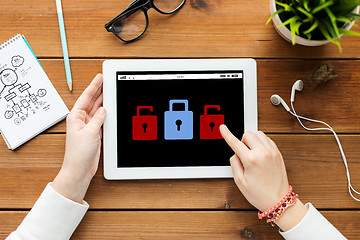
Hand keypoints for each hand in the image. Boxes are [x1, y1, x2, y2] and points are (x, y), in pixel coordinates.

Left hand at [52, 74, 105, 202]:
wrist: (80, 168)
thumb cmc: (79, 153)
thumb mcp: (90, 132)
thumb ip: (98, 118)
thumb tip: (103, 109)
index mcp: (76, 117)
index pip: (86, 97)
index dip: (94, 86)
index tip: (99, 77)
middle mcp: (81, 120)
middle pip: (92, 101)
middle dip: (99, 91)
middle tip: (106, 80)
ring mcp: (88, 126)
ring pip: (97, 109)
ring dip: (103, 101)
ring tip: (110, 91)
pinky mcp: (94, 133)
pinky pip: (101, 118)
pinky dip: (106, 113)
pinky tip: (110, 108)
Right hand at [220, 125, 306, 230]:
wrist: (278, 200)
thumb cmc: (260, 194)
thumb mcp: (240, 181)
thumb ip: (234, 163)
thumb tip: (235, 153)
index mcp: (251, 160)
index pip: (235, 142)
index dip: (227, 134)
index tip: (222, 128)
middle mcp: (263, 153)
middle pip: (248, 134)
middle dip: (242, 141)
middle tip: (243, 153)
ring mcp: (272, 152)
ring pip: (258, 134)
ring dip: (252, 140)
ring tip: (251, 153)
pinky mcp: (278, 153)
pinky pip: (267, 139)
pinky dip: (261, 142)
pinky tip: (259, 153)